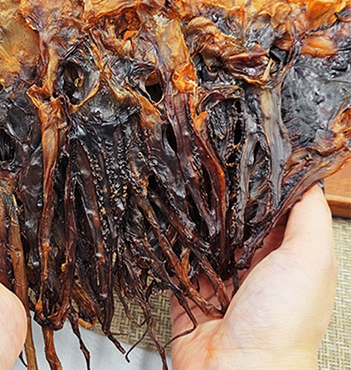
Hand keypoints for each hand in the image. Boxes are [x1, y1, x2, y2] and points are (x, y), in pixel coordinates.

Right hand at [170, 185, 336, 369]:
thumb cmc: (281, 323)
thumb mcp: (310, 260)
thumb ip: (310, 217)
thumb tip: (307, 177)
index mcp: (287, 259)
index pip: (275, 211)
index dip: (263, 186)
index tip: (248, 156)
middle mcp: (255, 268)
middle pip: (237, 223)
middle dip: (224, 200)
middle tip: (210, 168)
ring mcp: (221, 281)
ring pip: (207, 239)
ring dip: (198, 221)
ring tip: (186, 190)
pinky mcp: (191, 293)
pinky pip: (179, 261)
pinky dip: (175, 246)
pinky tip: (170, 224)